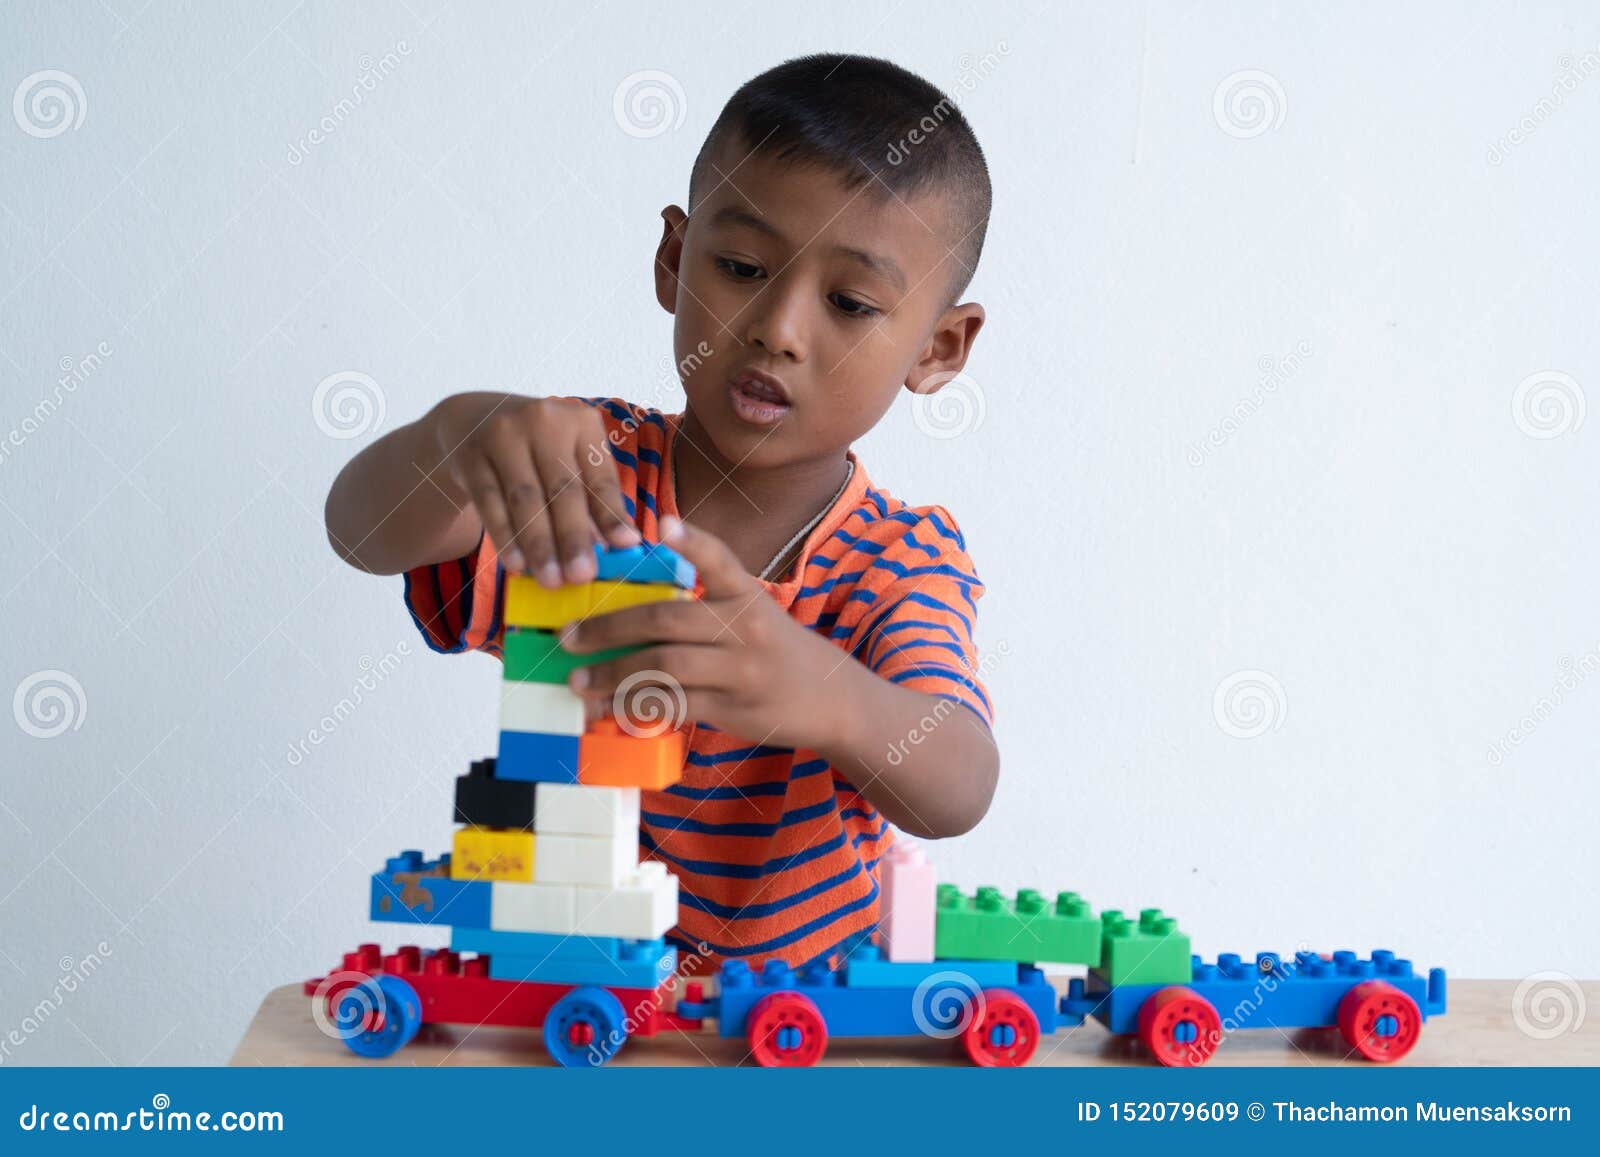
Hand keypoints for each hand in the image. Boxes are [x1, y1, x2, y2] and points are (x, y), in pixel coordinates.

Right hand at [425, 393, 638, 584]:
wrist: (474, 419)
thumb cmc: (539, 449)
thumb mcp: (570, 458)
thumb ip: (593, 498)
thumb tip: (617, 548)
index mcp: (582, 422)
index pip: (601, 476)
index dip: (612, 513)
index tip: (626, 546)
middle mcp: (544, 421)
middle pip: (563, 489)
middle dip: (574, 537)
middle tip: (582, 576)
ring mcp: (503, 436)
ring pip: (526, 500)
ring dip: (540, 545)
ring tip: (551, 580)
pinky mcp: (471, 456)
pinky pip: (490, 503)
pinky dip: (505, 537)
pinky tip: (516, 564)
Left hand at [559, 516, 863, 747]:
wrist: (832, 699)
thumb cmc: (774, 649)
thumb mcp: (753, 613)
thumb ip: (704, 603)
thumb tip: (629, 608)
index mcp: (747, 594)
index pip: (719, 559)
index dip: (690, 541)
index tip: (660, 525)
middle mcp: (745, 627)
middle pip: (668, 619)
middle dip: (610, 627)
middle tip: (569, 635)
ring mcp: (741, 670)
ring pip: (664, 666)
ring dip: (613, 674)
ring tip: (578, 680)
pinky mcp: (734, 708)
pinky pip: (675, 705)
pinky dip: (636, 706)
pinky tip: (610, 707)